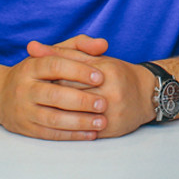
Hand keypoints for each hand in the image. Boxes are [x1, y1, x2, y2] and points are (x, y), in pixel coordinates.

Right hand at [0, 35, 109, 140]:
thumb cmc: (37, 72)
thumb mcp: (53, 54)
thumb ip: (79, 45)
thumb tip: (103, 45)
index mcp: (31, 66)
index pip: (55, 66)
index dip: (78, 71)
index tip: (101, 76)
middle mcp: (24, 88)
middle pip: (54, 95)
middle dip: (81, 100)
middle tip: (103, 103)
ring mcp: (23, 110)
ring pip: (53, 118)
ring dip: (79, 122)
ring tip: (102, 121)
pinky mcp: (25, 129)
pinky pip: (50, 134)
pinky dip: (72, 135)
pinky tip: (91, 133)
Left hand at [28, 37, 155, 138]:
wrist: (147, 94)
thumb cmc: (117, 74)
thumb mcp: (94, 59)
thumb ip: (62, 52)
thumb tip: (31, 47)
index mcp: (105, 70)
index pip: (67, 74)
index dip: (48, 79)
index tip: (34, 81)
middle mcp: (111, 91)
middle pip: (70, 95)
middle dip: (50, 97)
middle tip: (34, 98)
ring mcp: (113, 111)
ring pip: (76, 116)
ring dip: (57, 115)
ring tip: (44, 112)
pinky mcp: (113, 128)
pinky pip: (86, 131)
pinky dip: (70, 130)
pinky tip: (57, 126)